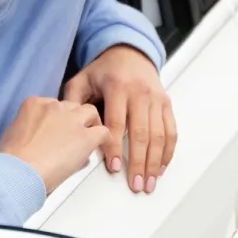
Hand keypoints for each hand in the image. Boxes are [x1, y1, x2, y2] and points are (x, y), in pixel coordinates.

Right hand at [0, 96, 110, 192]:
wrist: (18, 173)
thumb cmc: (8, 163)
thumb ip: (2, 142)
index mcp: (33, 105)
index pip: (53, 106)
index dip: (57, 120)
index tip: (57, 131)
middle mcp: (55, 107)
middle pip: (73, 107)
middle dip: (74, 121)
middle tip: (73, 137)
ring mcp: (72, 120)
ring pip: (91, 113)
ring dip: (91, 126)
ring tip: (90, 140)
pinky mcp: (86, 137)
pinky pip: (103, 132)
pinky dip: (105, 141)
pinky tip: (102, 150)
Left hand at [62, 45, 175, 193]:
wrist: (129, 53)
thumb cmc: (105, 70)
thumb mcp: (82, 79)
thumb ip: (73, 100)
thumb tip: (66, 125)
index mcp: (118, 87)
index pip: (117, 123)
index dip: (115, 148)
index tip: (114, 167)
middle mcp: (140, 93)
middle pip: (141, 133)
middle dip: (138, 163)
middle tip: (135, 184)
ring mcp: (156, 99)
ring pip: (158, 135)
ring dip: (154, 162)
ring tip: (148, 182)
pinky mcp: (166, 103)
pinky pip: (170, 130)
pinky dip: (167, 151)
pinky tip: (161, 167)